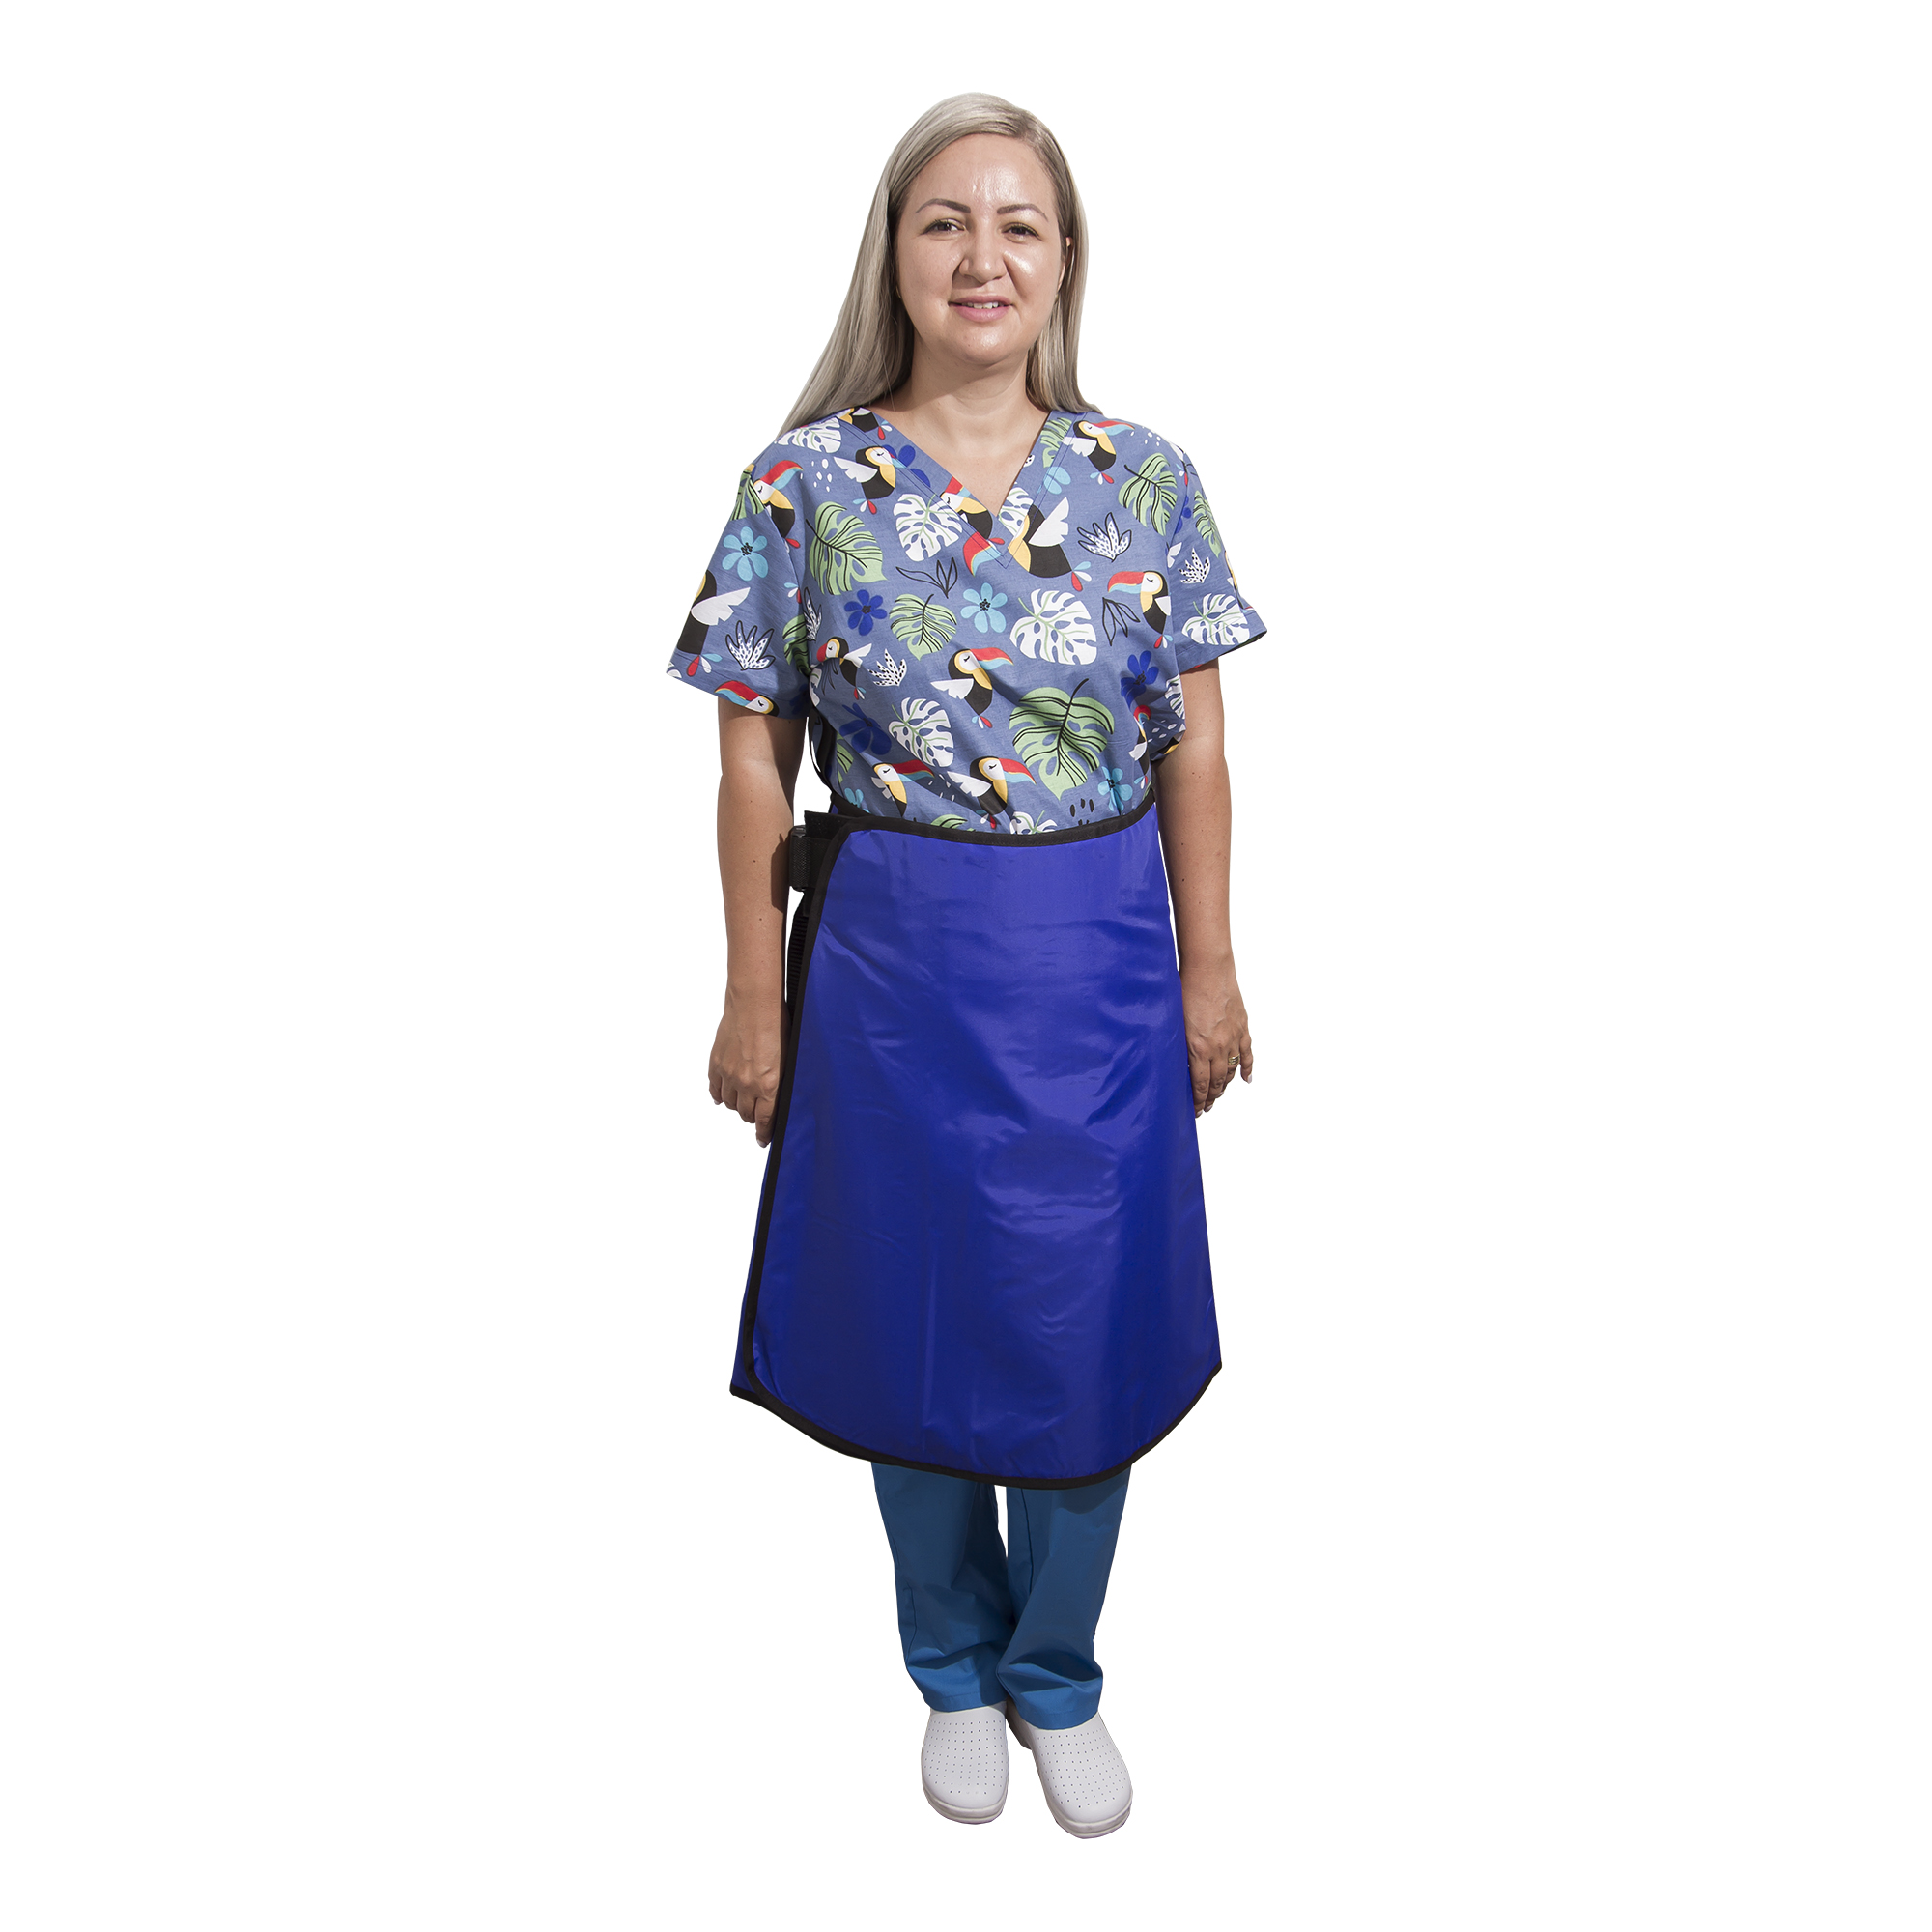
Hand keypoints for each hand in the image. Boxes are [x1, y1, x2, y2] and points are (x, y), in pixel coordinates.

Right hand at [710, 987, 786, 1146]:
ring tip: (743, 1098)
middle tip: (756, 1112)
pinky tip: (724, 1094)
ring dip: (737, 1104)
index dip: (763, 1133)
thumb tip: (778, 1097)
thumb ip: (781, 1081)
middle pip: (745, 1114)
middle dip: (752, 1116)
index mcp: (768, 1085)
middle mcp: (746, 1084)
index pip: (764, 1120)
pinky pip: (714, 1089)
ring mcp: (728, 1075)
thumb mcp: (788, 1058)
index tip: (762, 1139)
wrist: (754, 1003)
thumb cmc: (777, 1024)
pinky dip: (719, 1094)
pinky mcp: (716, 1064)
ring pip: (730, 1104)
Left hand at [1180, 961, 1252, 1117]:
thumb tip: (1175, 1063)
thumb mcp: (1174, 1022)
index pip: (1200, 1084)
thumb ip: (1177, 1044)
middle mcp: (1217, 1046)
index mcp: (1197, 1047)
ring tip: (1219, 1095)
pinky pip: (1247, 1053)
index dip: (1198, 1101)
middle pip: (1217, 1081)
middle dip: (1211, 1097)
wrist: (1208, 968)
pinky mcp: (1242, 1027)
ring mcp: (1232, 1037)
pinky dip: (1247, 1068)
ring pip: (1232, 1070)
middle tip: (1206, 1107)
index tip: (1196, 1111)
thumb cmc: (1185, 989)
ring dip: (1226, 1086)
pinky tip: (1247, 1080)